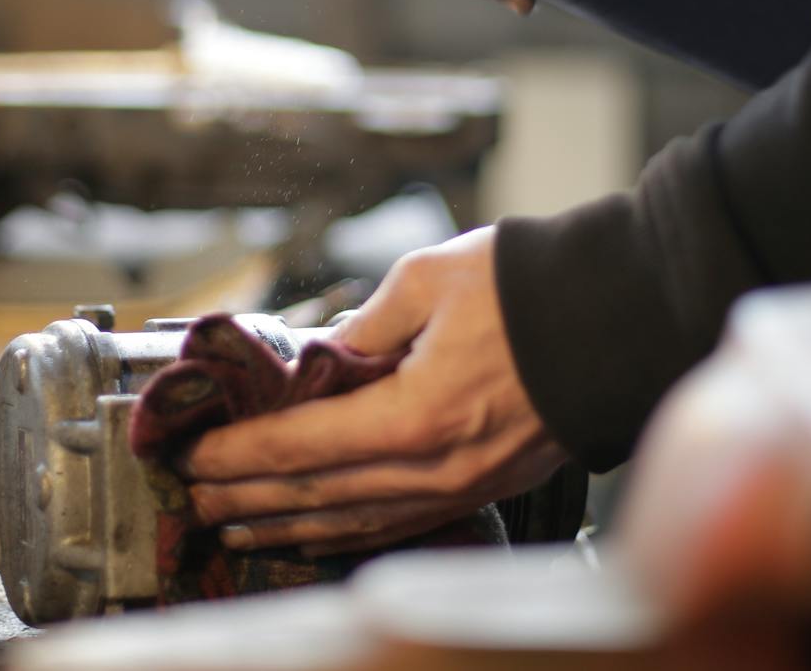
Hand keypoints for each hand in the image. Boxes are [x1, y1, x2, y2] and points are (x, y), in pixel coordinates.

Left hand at [183, 227, 567, 555]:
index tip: (194, 456)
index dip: (239, 453)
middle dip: (248, 497)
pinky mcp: (483, 486)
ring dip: (288, 523)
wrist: (617, 318)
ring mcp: (461, 486)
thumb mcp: (428, 279)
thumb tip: (321, 353)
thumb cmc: (529, 290)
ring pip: (354, 521)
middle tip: (195, 498)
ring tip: (237, 526)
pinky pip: (397, 522)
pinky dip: (346, 531)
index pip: (301, 445)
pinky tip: (317, 532)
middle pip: (318, 494)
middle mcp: (433, 467)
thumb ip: (362, 323)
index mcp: (413, 414)